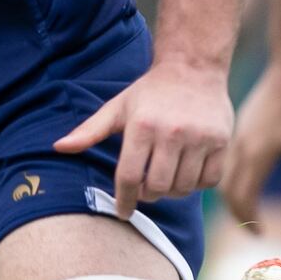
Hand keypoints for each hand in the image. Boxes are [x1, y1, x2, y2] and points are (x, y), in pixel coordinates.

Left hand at [56, 60, 232, 217]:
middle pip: (158, 187)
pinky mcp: (222, 141)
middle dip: (149, 195)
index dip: (124, 200)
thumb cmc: (150, 93)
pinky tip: (188, 172)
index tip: (123, 211)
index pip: (130, 177)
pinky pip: (209, 180)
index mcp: (142, 125)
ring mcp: (200, 138)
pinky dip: (197, 184)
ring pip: (184, 187)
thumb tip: (58, 147)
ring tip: (166, 177)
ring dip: (172, 191)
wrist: (193, 68)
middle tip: (146, 188)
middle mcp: (172, 132)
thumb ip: (89, 131)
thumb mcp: (117, 108)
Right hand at [222, 58, 280, 225]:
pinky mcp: (240, 125)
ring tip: (250, 209)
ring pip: (223, 174)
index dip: (249, 222)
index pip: (242, 198)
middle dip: (237, 214)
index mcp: (258, 153)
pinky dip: (233, 177)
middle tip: (253, 228)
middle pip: (226, 190)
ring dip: (233, 195)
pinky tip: (249, 179)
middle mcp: (241, 145)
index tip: (262, 235)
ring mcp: (237, 134)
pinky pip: (227, 159)